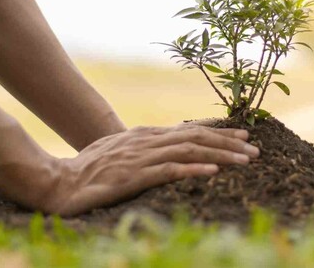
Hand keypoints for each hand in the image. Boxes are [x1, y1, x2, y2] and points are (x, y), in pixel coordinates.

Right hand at [40, 124, 259, 215]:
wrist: (58, 182)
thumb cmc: (88, 170)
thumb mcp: (119, 152)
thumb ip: (143, 149)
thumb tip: (167, 149)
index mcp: (145, 136)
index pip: (189, 131)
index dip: (218, 133)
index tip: (243, 136)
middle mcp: (146, 141)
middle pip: (195, 137)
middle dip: (228, 142)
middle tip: (255, 149)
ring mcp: (140, 158)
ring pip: (189, 150)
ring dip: (221, 154)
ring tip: (246, 160)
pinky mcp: (133, 177)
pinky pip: (168, 171)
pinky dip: (192, 169)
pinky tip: (213, 171)